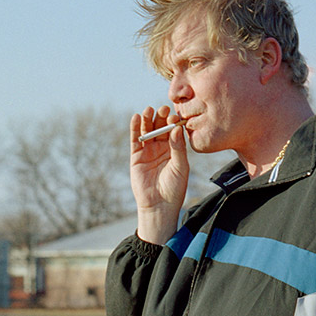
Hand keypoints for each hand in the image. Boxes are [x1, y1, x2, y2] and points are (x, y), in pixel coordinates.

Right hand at [130, 105, 188, 244]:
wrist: (159, 205)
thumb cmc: (174, 188)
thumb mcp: (180, 166)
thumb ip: (178, 147)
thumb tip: (176, 127)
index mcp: (175, 148)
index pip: (173, 129)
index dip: (174, 121)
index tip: (176, 116)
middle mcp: (161, 147)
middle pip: (160, 126)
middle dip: (161, 117)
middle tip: (163, 109)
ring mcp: (148, 151)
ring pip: (147, 130)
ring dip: (147, 119)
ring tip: (148, 110)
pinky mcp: (136, 157)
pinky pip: (135, 140)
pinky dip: (134, 128)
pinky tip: (136, 117)